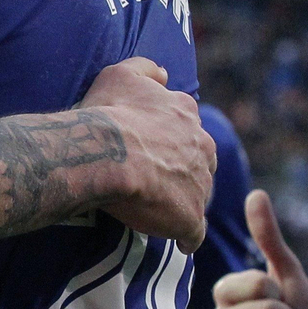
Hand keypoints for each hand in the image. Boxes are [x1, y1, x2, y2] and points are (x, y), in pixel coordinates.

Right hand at [77, 58, 215, 251]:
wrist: (105, 153)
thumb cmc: (108, 113)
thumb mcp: (121, 74)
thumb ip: (146, 68)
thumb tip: (164, 73)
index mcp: (186, 115)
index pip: (187, 128)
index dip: (169, 139)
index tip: (151, 148)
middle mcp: (202, 146)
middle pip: (199, 161)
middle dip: (182, 169)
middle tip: (154, 178)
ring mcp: (199, 183)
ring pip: (197, 194)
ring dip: (182, 200)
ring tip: (158, 209)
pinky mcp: (190, 216)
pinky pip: (192, 232)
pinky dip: (185, 236)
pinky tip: (175, 240)